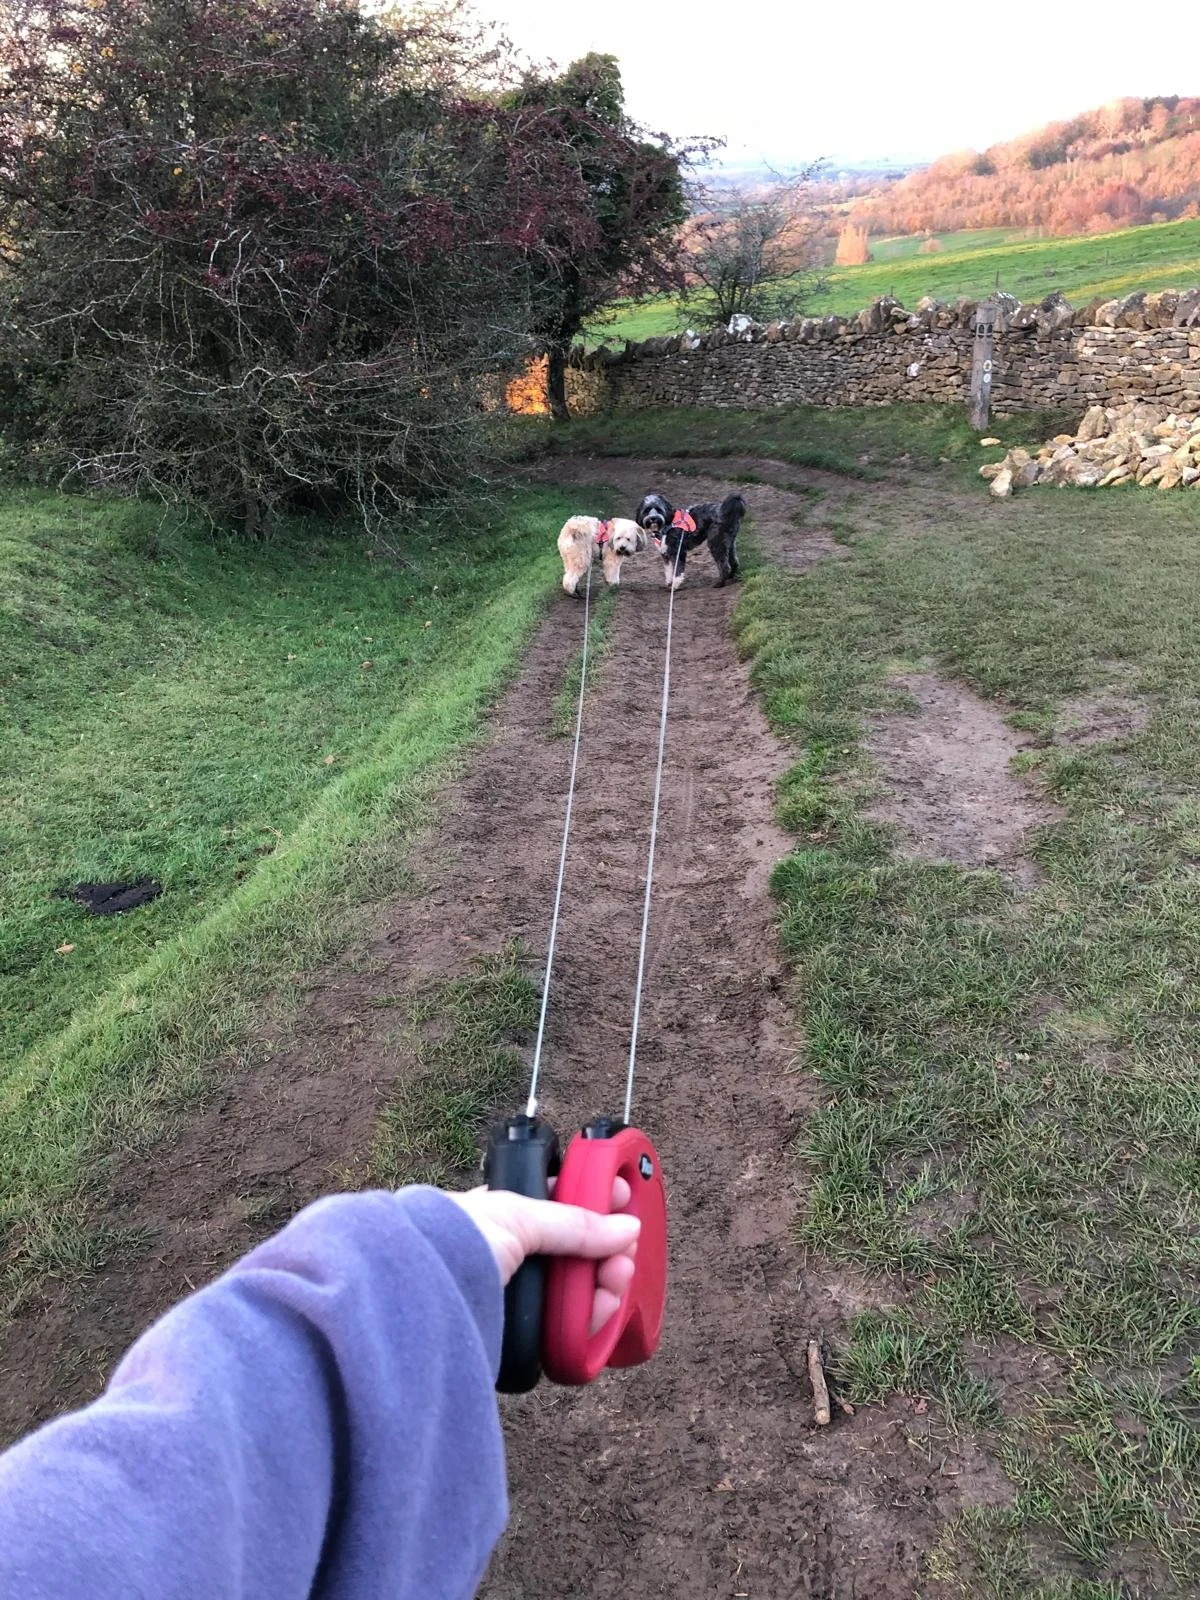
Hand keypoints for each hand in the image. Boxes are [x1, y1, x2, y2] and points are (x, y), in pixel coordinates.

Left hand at [451, 1181, 637, 1334]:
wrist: (409, 1299)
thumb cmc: (446, 1243)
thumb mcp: (516, 1218)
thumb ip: (573, 1223)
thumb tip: (625, 1227)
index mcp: (504, 1217)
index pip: (560, 1206)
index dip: (595, 1202)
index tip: (625, 1199)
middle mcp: (510, 1258)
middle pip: (575, 1254)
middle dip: (607, 1252)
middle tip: (624, 1257)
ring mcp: (514, 1299)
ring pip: (573, 1295)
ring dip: (601, 1289)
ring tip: (614, 1286)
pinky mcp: (515, 1340)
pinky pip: (562, 1332)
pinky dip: (584, 1324)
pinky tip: (595, 1317)